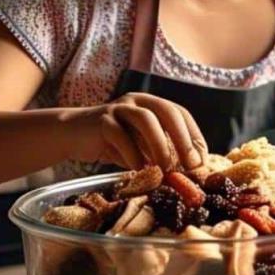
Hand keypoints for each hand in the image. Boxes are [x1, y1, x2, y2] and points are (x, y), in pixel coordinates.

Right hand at [65, 93, 207, 170]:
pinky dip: (133, 155)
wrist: (73, 135)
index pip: (180, 114)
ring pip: (146, 119)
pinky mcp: (101, 121)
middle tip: (191, 164)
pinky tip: (139, 170)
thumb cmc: (113, 144)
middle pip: (168, 111)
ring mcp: (119, 108)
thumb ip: (161, 153)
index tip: (201, 161)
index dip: (194, 135)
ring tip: (165, 169)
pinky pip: (120, 135)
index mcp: (152, 104)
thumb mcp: (141, 147)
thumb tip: (190, 173)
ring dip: (160, 145)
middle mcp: (138, 101)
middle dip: (183, 138)